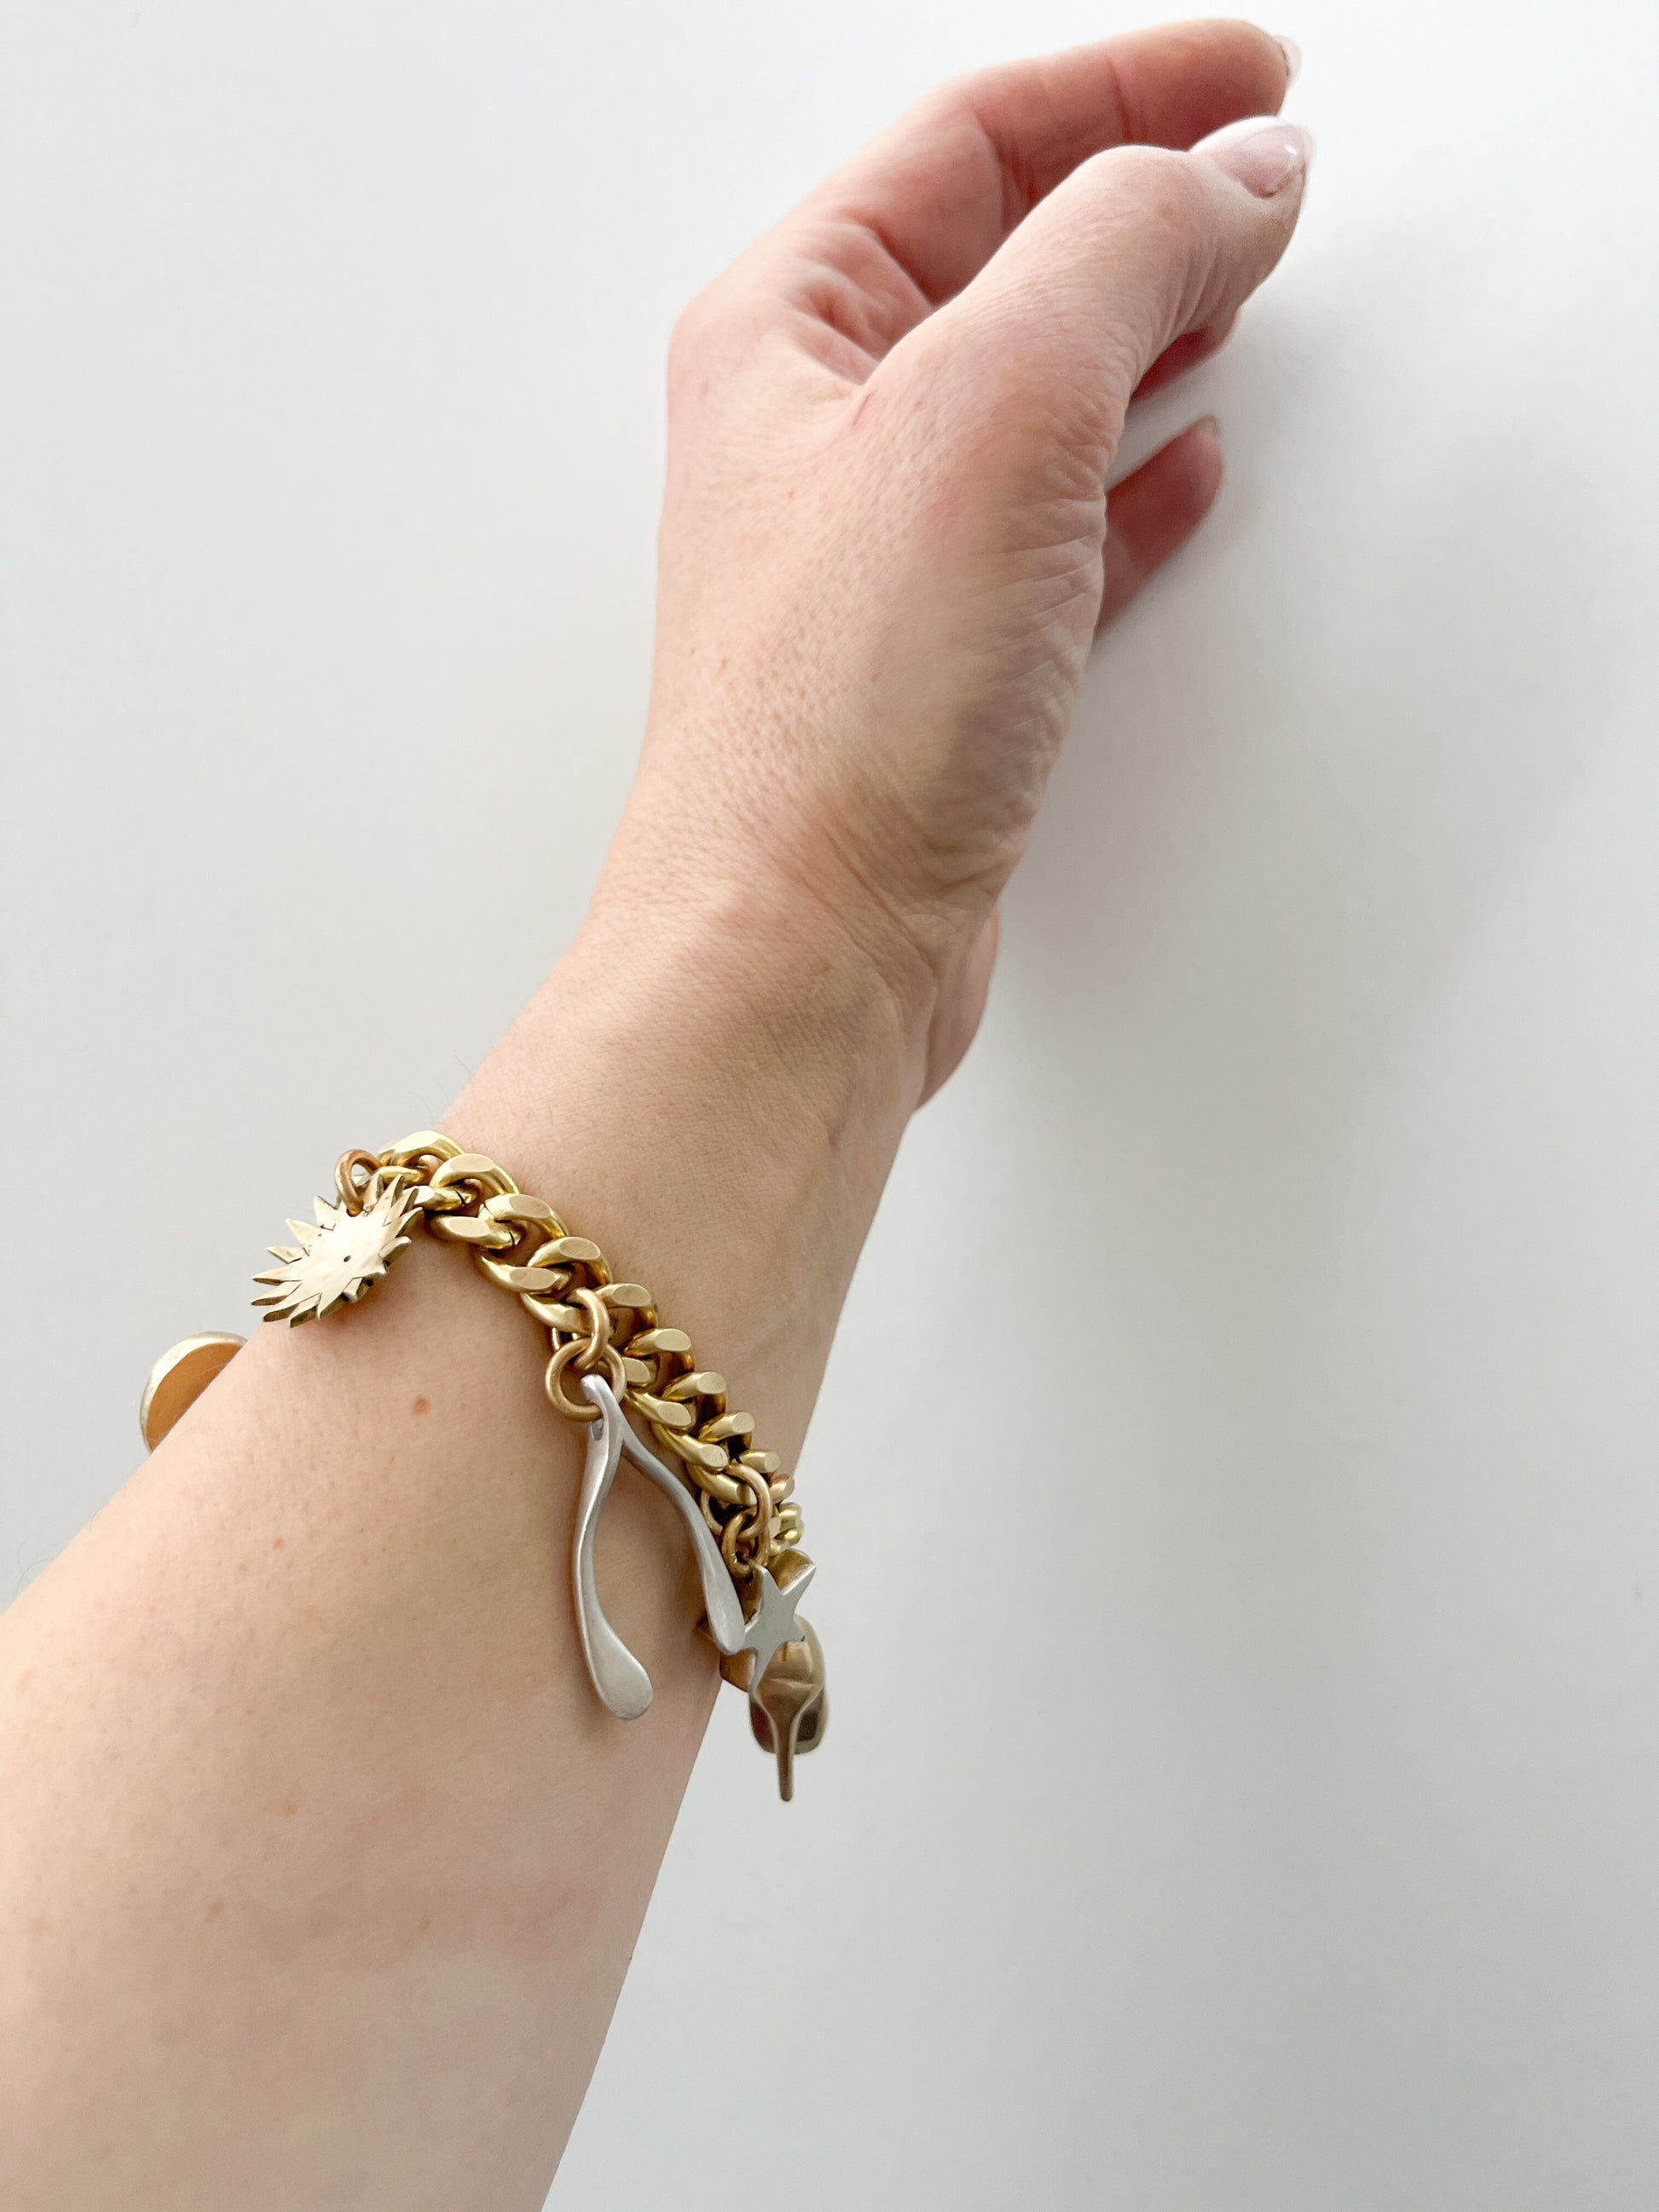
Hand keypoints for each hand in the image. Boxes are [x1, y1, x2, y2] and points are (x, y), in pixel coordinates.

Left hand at [603, 19, 1307, 1096]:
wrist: (803, 948)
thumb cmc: (837, 716)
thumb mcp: (992, 407)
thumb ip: (1121, 249)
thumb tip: (1226, 173)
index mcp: (789, 328)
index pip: (972, 138)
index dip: (1126, 83)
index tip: (1254, 79)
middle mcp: (822, 431)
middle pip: (1001, 250)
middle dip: (1138, 192)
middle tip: (1257, 165)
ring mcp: (882, 551)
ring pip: (1037, 387)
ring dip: (1145, 324)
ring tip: (1238, 281)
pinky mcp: (942, 662)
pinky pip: (1057, 525)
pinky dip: (1134, 481)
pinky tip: (1188, 466)